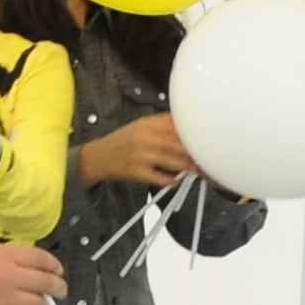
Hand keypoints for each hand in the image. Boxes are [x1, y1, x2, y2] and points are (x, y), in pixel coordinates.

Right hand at [0, 242, 65, 304]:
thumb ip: (11, 259)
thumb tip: (33, 269)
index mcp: (7, 256)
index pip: (41, 259)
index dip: (54, 265)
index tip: (58, 270)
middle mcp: (12, 277)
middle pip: (46, 283)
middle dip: (58, 287)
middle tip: (60, 290)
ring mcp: (8, 300)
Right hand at [76, 116, 195, 186]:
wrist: (97, 156)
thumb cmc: (122, 141)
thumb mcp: (140, 126)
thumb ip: (162, 124)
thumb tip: (187, 123)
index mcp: (147, 123)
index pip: (174, 125)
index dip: (192, 132)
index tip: (206, 138)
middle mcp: (143, 137)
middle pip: (175, 143)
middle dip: (193, 151)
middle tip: (207, 157)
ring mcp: (139, 154)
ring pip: (169, 160)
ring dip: (186, 166)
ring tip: (198, 170)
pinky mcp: (135, 171)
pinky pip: (156, 176)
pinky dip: (168, 180)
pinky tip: (176, 181)